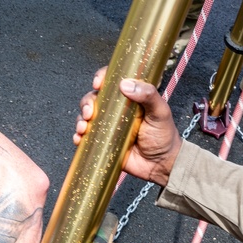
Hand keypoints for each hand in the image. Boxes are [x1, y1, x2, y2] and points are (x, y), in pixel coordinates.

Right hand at [74, 67, 182, 186]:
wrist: (161, 165)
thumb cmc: (164, 136)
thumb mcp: (161, 111)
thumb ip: (149, 95)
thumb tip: (126, 84)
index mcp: (129, 98)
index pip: (111, 81)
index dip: (101, 78)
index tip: (97, 83)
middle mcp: (116, 110)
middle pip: (94, 98)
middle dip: (86, 103)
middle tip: (89, 112)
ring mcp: (108, 126)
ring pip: (86, 117)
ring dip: (80, 119)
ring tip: (83, 127)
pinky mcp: (103, 142)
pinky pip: (86, 137)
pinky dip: (78, 137)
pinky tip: (79, 139)